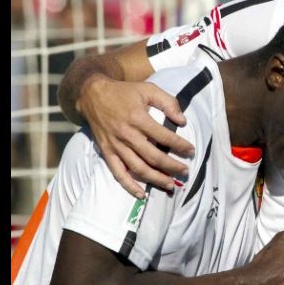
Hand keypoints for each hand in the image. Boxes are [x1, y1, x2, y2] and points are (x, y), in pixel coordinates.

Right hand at [80, 76, 194, 197]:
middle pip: (153, 157)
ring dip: (155, 179)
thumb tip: (183, 121)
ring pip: (138, 168)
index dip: (180, 145)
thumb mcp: (149, 90)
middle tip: (185, 171)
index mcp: (138, 118)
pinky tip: (141, 195)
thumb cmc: (124, 92)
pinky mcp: (106, 152)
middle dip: (172, 166)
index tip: (191, 151)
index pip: (164, 137)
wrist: (92, 95)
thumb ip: (168, 103)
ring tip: (170, 185)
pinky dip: (129, 186)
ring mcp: (116, 146)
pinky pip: (118, 173)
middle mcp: (127, 134)